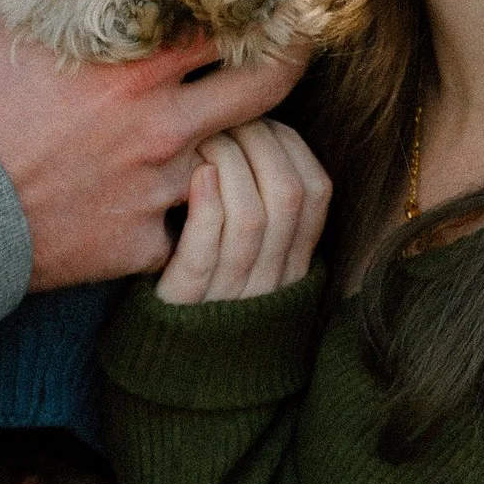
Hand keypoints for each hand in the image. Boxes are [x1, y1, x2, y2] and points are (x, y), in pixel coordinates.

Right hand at [0, 0, 309, 293]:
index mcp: (133, 59)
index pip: (233, 14)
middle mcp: (160, 122)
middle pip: (266, 86)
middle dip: (288, 62)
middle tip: (290, 49)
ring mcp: (155, 188)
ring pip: (236, 162)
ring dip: (235, 141)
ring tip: (233, 130)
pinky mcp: (138, 245)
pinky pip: (182, 233)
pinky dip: (178, 219)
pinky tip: (164, 204)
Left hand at [157, 121, 330, 303]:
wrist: (166, 364)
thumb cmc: (204, 286)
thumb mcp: (249, 252)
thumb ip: (263, 203)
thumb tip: (262, 127)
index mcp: (294, 264)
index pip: (317, 190)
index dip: (290, 145)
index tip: (258, 119)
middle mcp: (272, 281)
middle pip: (288, 195)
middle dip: (258, 143)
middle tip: (222, 119)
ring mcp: (232, 294)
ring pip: (251, 216)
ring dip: (228, 163)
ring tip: (202, 140)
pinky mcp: (187, 301)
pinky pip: (206, 249)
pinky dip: (207, 204)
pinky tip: (197, 174)